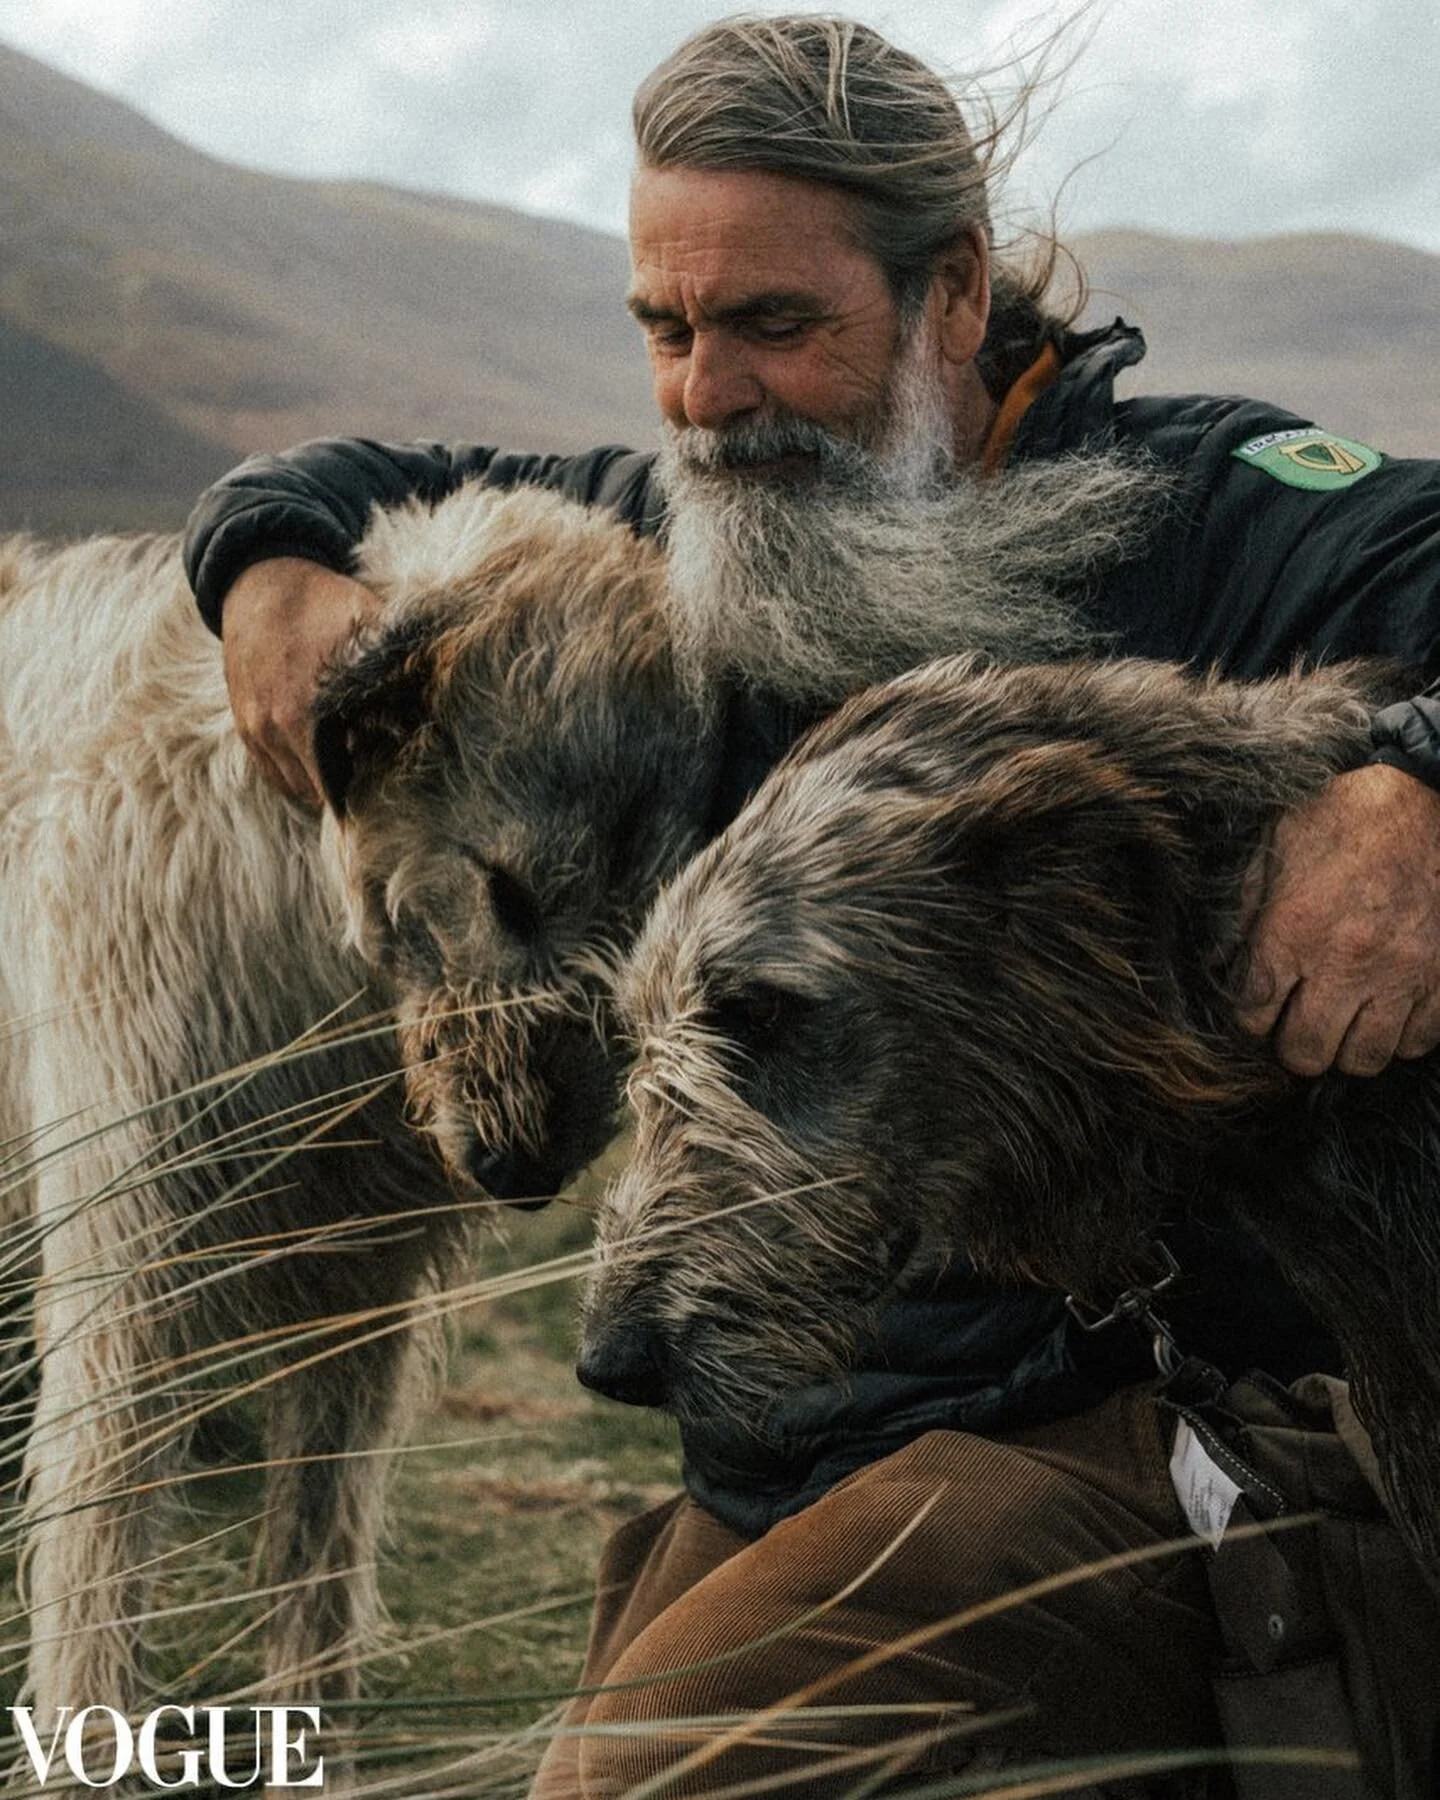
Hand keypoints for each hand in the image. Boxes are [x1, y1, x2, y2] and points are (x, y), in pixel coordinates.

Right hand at [221, 558, 382, 805]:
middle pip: (317, 793)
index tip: (389, 786)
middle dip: (347, 787)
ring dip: (320, 781)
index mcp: (306, 716)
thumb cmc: (324, 603)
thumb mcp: (370, 627)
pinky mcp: (243, 724)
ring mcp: (255, 730)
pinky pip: (271, 772)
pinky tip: (320, 753)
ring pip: (293, 786)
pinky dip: (295, 772)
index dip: (365, 794)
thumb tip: (440, 700)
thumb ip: (400, 668)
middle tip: (376, 771)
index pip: (335, 789)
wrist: (261, 579)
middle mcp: (275, 730)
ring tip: (350, 760)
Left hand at [1235, 763, 1439, 1075]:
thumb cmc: (1345, 818)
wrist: (1427, 799)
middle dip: (1291, 1045)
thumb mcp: (1276, 848)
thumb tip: (1217, 962)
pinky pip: (1417, 1042)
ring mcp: (1399, 976)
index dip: (1249, 1019)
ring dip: (1345, 1048)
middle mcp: (1344, 963)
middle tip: (1295, 1024)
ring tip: (1340, 1024)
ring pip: (1363, 1059)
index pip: (1252, 1015)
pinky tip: (1386, 1012)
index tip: (1257, 1008)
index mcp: (1292, 931)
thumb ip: (1244, 910)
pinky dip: (1398, 1037)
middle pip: (1304, 1052)